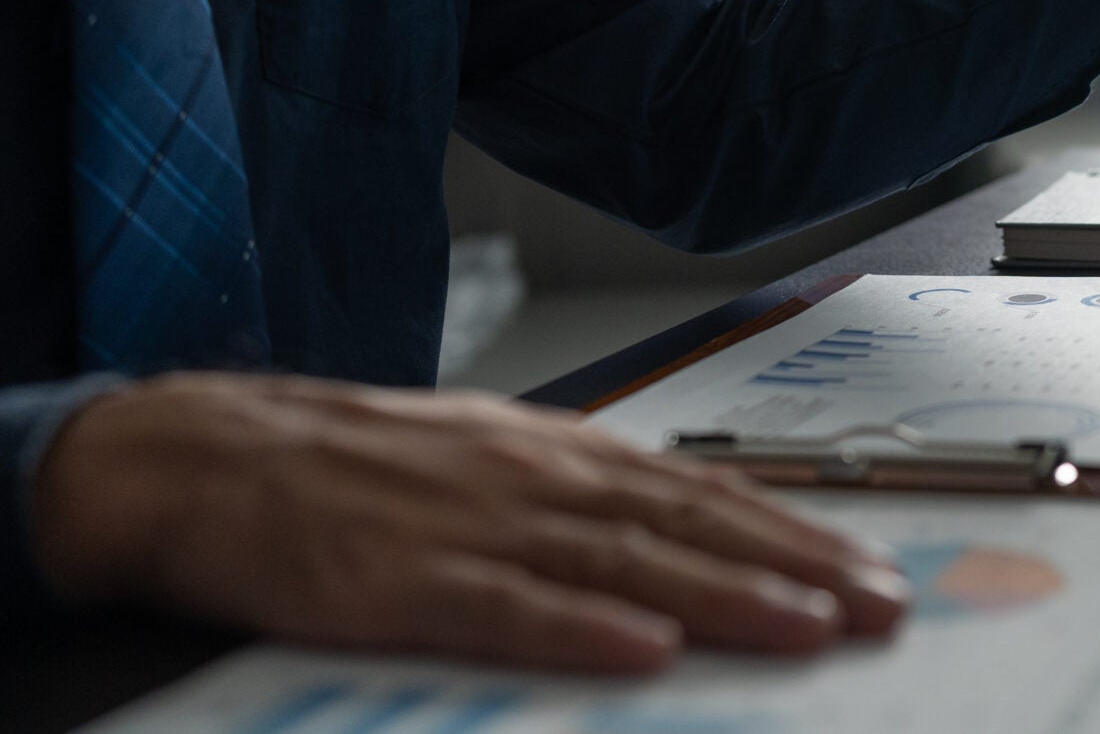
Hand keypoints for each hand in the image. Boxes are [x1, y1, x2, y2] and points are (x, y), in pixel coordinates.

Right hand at [31, 373, 908, 673]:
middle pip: (690, 524)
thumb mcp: (490, 460)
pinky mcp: (405, 582)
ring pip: (626, 562)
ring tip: (808, 626)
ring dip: (726, 595)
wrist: (215, 456)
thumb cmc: (358, 466)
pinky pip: (509, 608)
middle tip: (881, 606)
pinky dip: (581, 629)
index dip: (794, 530)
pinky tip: (646, 650)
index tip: (869, 566)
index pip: (704, 491)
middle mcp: (538, 477)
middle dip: (797, 567)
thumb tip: (680, 533)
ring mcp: (477, 526)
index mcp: (560, 452)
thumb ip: (583, 496)